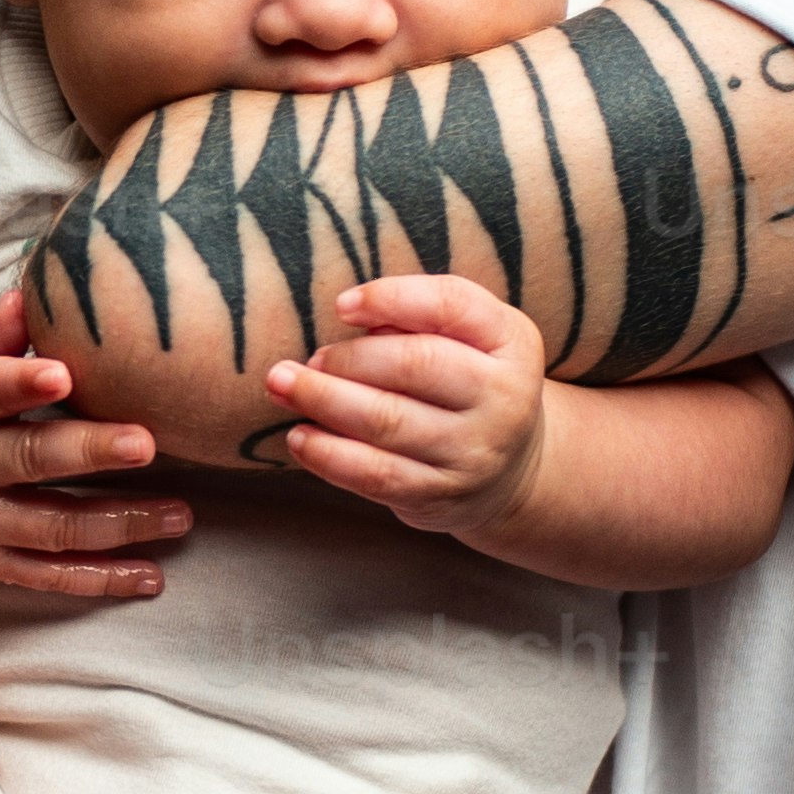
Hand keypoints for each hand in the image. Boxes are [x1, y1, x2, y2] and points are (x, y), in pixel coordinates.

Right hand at [0, 287, 191, 602]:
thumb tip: (29, 295)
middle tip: (146, 443)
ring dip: (120, 522)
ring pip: (51, 527)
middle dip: (88, 452)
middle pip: (26, 459)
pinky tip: (153, 577)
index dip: (21, 383)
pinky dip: (103, 579)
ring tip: (180, 514)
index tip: (64, 373)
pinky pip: (51, 577)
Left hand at [262, 271, 549, 532]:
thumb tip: (353, 312)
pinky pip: (376, 475)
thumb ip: (420, 313)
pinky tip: (299, 436)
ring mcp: (474, 452)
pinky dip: (329, 454)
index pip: (452, 305)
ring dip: (323, 400)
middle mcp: (503, 398)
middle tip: (307, 358)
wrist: (509, 469)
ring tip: (282, 385)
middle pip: (415, 364)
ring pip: (388, 421)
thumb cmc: (468, 381)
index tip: (341, 305)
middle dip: (348, 358)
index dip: (391, 298)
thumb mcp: (468, 336)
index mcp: (511, 341)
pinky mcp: (441, 496)